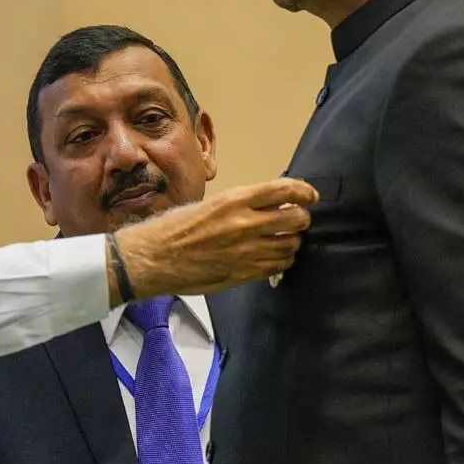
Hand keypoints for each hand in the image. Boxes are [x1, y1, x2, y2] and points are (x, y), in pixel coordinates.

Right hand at [108, 177, 316, 302]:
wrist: (154, 257)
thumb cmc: (174, 228)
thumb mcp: (208, 204)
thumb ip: (239, 205)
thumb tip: (268, 206)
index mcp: (235, 200)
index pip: (284, 190)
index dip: (304, 192)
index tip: (310, 195)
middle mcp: (246, 223)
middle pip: (297, 219)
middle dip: (301, 219)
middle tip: (295, 220)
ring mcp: (247, 250)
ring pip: (292, 245)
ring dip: (292, 242)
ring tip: (283, 241)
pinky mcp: (244, 273)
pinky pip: (278, 266)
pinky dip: (282, 261)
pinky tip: (274, 258)